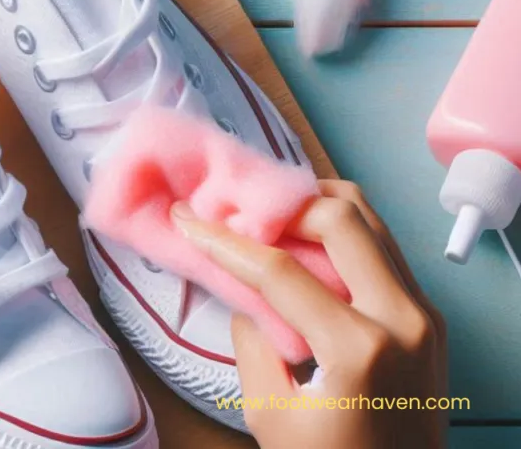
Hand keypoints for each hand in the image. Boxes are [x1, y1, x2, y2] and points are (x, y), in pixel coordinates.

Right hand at [171, 180, 446, 448]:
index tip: (190, 219)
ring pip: (372, 221)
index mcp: (359, 349)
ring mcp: (425, 314)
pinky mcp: (430, 316)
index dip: (225, 240)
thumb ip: (252, 341)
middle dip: (283, 206)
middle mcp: (403, 319)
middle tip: (243, 215)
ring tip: (273, 222)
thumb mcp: (270, 413)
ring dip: (317, 209)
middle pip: (341, 218)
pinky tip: (308, 249)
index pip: (280, 270)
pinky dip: (344, 235)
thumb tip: (243, 291)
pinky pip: (385, 251)